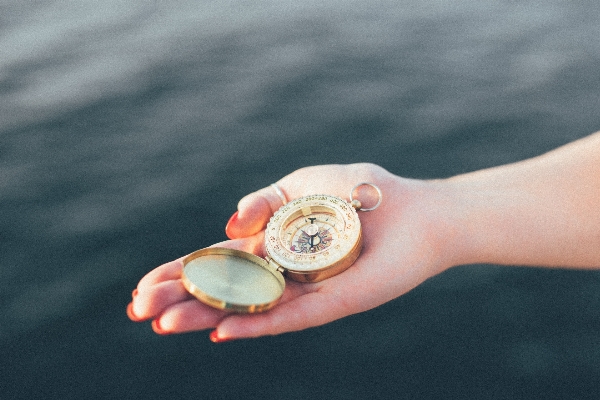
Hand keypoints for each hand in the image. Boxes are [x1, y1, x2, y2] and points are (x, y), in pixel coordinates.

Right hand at [127, 163, 453, 340]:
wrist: (415, 209)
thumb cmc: (360, 191)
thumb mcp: (300, 182)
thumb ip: (262, 199)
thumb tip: (229, 223)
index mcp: (270, 242)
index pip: (214, 262)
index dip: (177, 272)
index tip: (141, 287)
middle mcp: (280, 271)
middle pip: (221, 289)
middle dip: (178, 298)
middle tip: (138, 311)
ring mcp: (303, 290)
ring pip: (246, 308)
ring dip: (204, 316)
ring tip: (164, 324)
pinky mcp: (330, 303)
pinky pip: (288, 318)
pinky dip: (254, 325)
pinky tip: (221, 331)